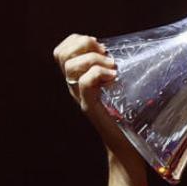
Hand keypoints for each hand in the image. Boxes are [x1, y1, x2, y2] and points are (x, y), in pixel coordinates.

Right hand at [53, 34, 141, 167]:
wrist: (126, 144)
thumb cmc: (125, 113)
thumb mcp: (115, 84)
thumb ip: (109, 68)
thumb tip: (118, 50)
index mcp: (77, 78)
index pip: (61, 51)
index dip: (77, 41)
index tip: (99, 46)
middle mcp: (74, 86)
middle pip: (61, 55)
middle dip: (83, 45)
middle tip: (105, 54)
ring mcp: (80, 96)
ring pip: (71, 67)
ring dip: (94, 60)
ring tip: (112, 67)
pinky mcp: (90, 107)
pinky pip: (84, 83)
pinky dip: (99, 74)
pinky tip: (113, 78)